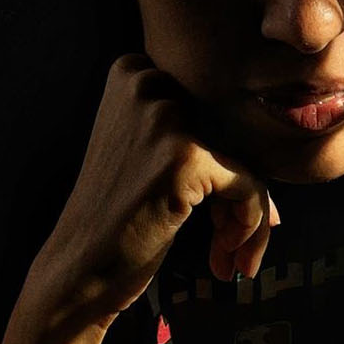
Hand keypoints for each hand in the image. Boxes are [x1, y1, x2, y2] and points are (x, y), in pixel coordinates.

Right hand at [42, 54, 279, 322]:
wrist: (76, 271)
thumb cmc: (113, 221)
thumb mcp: (142, 154)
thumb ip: (193, 134)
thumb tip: (267, 156)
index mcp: (131, 72)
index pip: (212, 108)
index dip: (221, 162)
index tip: (211, 212)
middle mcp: (145, 83)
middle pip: (232, 134)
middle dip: (238, 190)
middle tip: (224, 239)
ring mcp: (164, 118)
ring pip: (246, 163)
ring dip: (247, 216)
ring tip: (227, 255)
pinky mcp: (184, 157)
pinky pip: (249, 189)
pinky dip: (249, 227)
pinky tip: (226, 260)